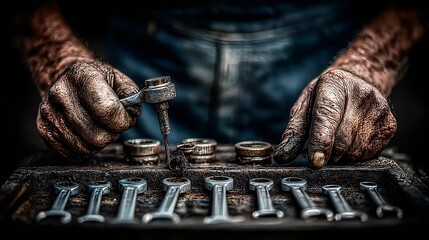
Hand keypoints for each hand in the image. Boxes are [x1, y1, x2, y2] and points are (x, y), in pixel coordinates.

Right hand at [36, 60, 140, 160]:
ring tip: (100, 128)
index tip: (127, 118)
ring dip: (100, 143)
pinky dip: (86, 149)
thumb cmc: (97, 81)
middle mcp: (60, 94)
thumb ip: (131, 93)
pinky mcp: (44, 130)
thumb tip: (132, 112)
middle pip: (97, 135)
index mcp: (82, 76)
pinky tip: (88, 134)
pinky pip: (73, 154)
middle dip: (113, 134)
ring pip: (85, 148)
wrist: (67, 80)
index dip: (123, 120)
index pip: (107, 110)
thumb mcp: (118, 79)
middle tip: (113, 125)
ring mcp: (49, 113)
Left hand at [273, 69, 396, 167]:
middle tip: (323, 145)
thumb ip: (294, 131)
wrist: (360, 79)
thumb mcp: (306, 105)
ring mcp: (379, 109)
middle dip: (328, 152)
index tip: (316, 161)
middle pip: (341, 140)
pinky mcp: (390, 124)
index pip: (327, 117)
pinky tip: (352, 139)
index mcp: (334, 85)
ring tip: (338, 138)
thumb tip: (282, 156)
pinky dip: (355, 154)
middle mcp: (361, 95)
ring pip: (355, 151)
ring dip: (341, 155)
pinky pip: (368, 154)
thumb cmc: (327, 95)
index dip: (321, 141)